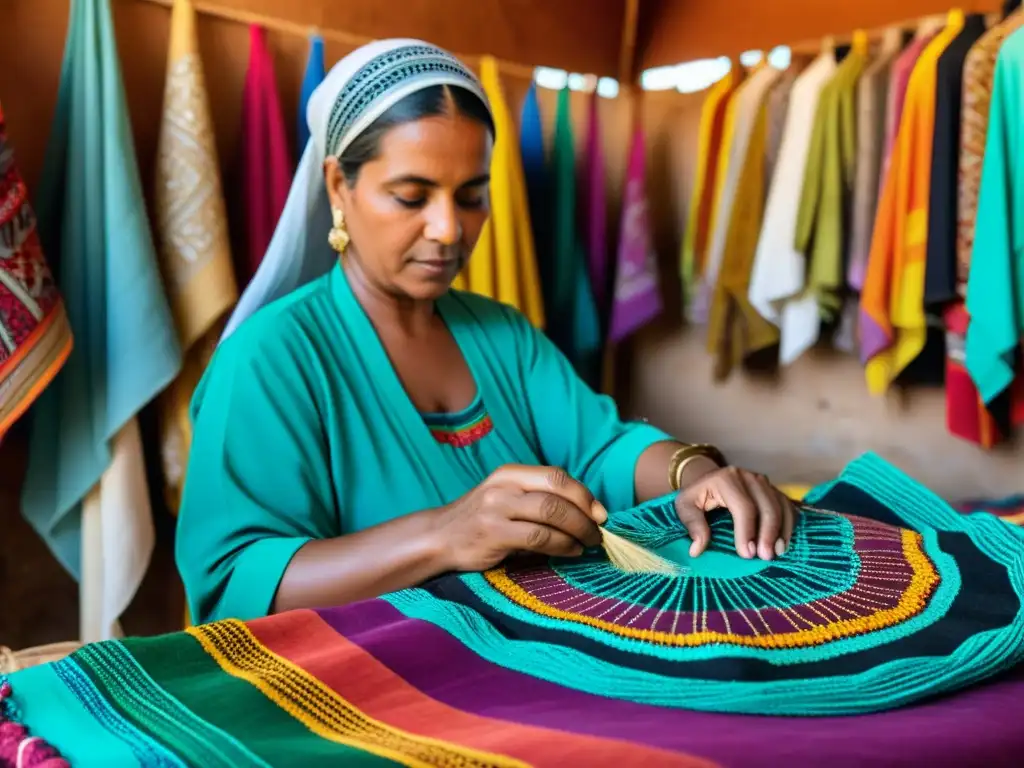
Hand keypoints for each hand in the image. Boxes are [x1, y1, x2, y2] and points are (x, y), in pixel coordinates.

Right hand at [431, 464, 606, 571]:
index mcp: (510, 473)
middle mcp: (504, 485)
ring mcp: (497, 507)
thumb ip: (538, 499)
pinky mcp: (493, 533)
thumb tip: (588, 513)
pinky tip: (570, 551)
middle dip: (586, 514)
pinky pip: (539, 537)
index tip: (600, 513)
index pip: (556, 475)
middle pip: (558, 492)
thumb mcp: (506, 498)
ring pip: (552, 513)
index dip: (584, 494)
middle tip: (598, 532)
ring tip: (588, 544)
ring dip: (578, 530)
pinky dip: (562, 545)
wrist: (438, 538)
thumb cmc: (480, 521)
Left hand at [674, 466, 795, 560]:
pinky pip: (787, 506)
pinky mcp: (773, 489)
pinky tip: (783, 543)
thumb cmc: (696, 495)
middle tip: (765, 557)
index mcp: (726, 479)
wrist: (707, 479)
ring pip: (780, 505)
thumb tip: (697, 549)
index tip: (747, 554)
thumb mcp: (685, 506)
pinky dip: (789, 525)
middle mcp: (748, 477)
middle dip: (768, 533)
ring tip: (777, 553)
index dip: (747, 531)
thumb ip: (692, 525)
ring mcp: (763, 482)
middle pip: (766, 506)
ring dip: (782, 531)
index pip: (743, 506)